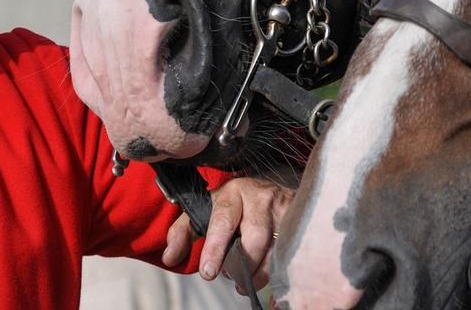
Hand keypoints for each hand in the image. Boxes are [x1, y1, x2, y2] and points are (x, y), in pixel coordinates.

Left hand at [162, 177, 291, 290]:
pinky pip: (293, 253)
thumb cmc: (233, 206)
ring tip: (247, 280)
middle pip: (254, 240)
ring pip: (275, 250)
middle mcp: (260, 197)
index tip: (208, 272)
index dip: (215, 247)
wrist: (270, 189)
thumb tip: (169, 257)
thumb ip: (185, 231)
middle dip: (242, 266)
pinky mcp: (301, 221)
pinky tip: (272, 280)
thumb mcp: (207, 211)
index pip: (222, 220)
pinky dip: (280, 273)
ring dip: (260, 273)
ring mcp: (284, 208)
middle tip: (232, 280)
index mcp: (232, 193)